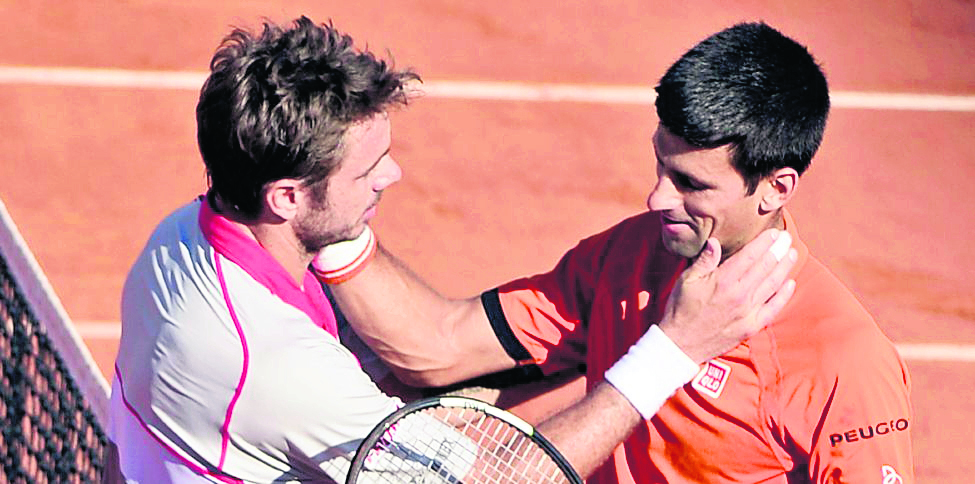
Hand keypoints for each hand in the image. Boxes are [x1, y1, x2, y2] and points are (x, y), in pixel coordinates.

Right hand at [658, 229, 796, 362]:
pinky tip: (790, 283)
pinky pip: (774, 308)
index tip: (774, 233)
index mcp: (723, 281)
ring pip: (773, 284)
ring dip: (785, 267)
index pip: (750, 255)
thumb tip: (715, 242)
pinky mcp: (751, 326)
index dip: (764, 242)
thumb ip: (704, 261)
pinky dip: (784, 295)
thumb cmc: (680, 309)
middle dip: (779, 250)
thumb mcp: (686, 281)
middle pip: (766, 267)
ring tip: (792, 254)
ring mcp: (748, 312)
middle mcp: (739, 295)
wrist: (680, 344)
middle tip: (788, 237)